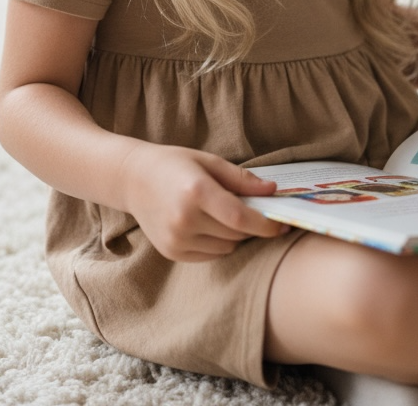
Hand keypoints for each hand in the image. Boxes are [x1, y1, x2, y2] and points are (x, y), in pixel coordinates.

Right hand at [116, 141, 289, 262]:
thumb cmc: (174, 164)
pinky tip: (206, 224)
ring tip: (221, 213)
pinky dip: (217, 243)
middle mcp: (185, 219)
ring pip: (226, 247)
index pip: (240, 218)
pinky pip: (210, 255)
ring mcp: (177, 239)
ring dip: (234, 234)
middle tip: (253, 210)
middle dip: (251, 225)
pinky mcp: (172, 252)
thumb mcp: (208, 161)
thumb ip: (241, 179)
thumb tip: (272, 191)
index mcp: (196, 192)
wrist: (133, 179)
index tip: (284, 224)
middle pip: (236, 234)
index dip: (266, 224)